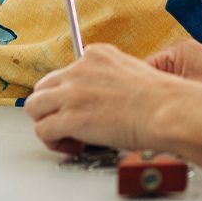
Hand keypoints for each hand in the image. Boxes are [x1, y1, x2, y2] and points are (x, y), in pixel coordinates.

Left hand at [25, 43, 168, 151]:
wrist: (166, 110)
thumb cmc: (159, 98)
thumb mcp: (132, 72)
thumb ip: (108, 78)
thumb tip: (101, 97)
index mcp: (97, 54)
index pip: (66, 71)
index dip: (71, 93)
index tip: (82, 106)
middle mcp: (80, 69)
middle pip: (44, 87)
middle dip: (54, 106)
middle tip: (70, 122)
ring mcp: (72, 92)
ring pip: (35, 107)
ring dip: (48, 123)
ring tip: (69, 135)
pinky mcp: (70, 118)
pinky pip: (43, 131)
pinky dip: (55, 143)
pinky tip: (74, 146)